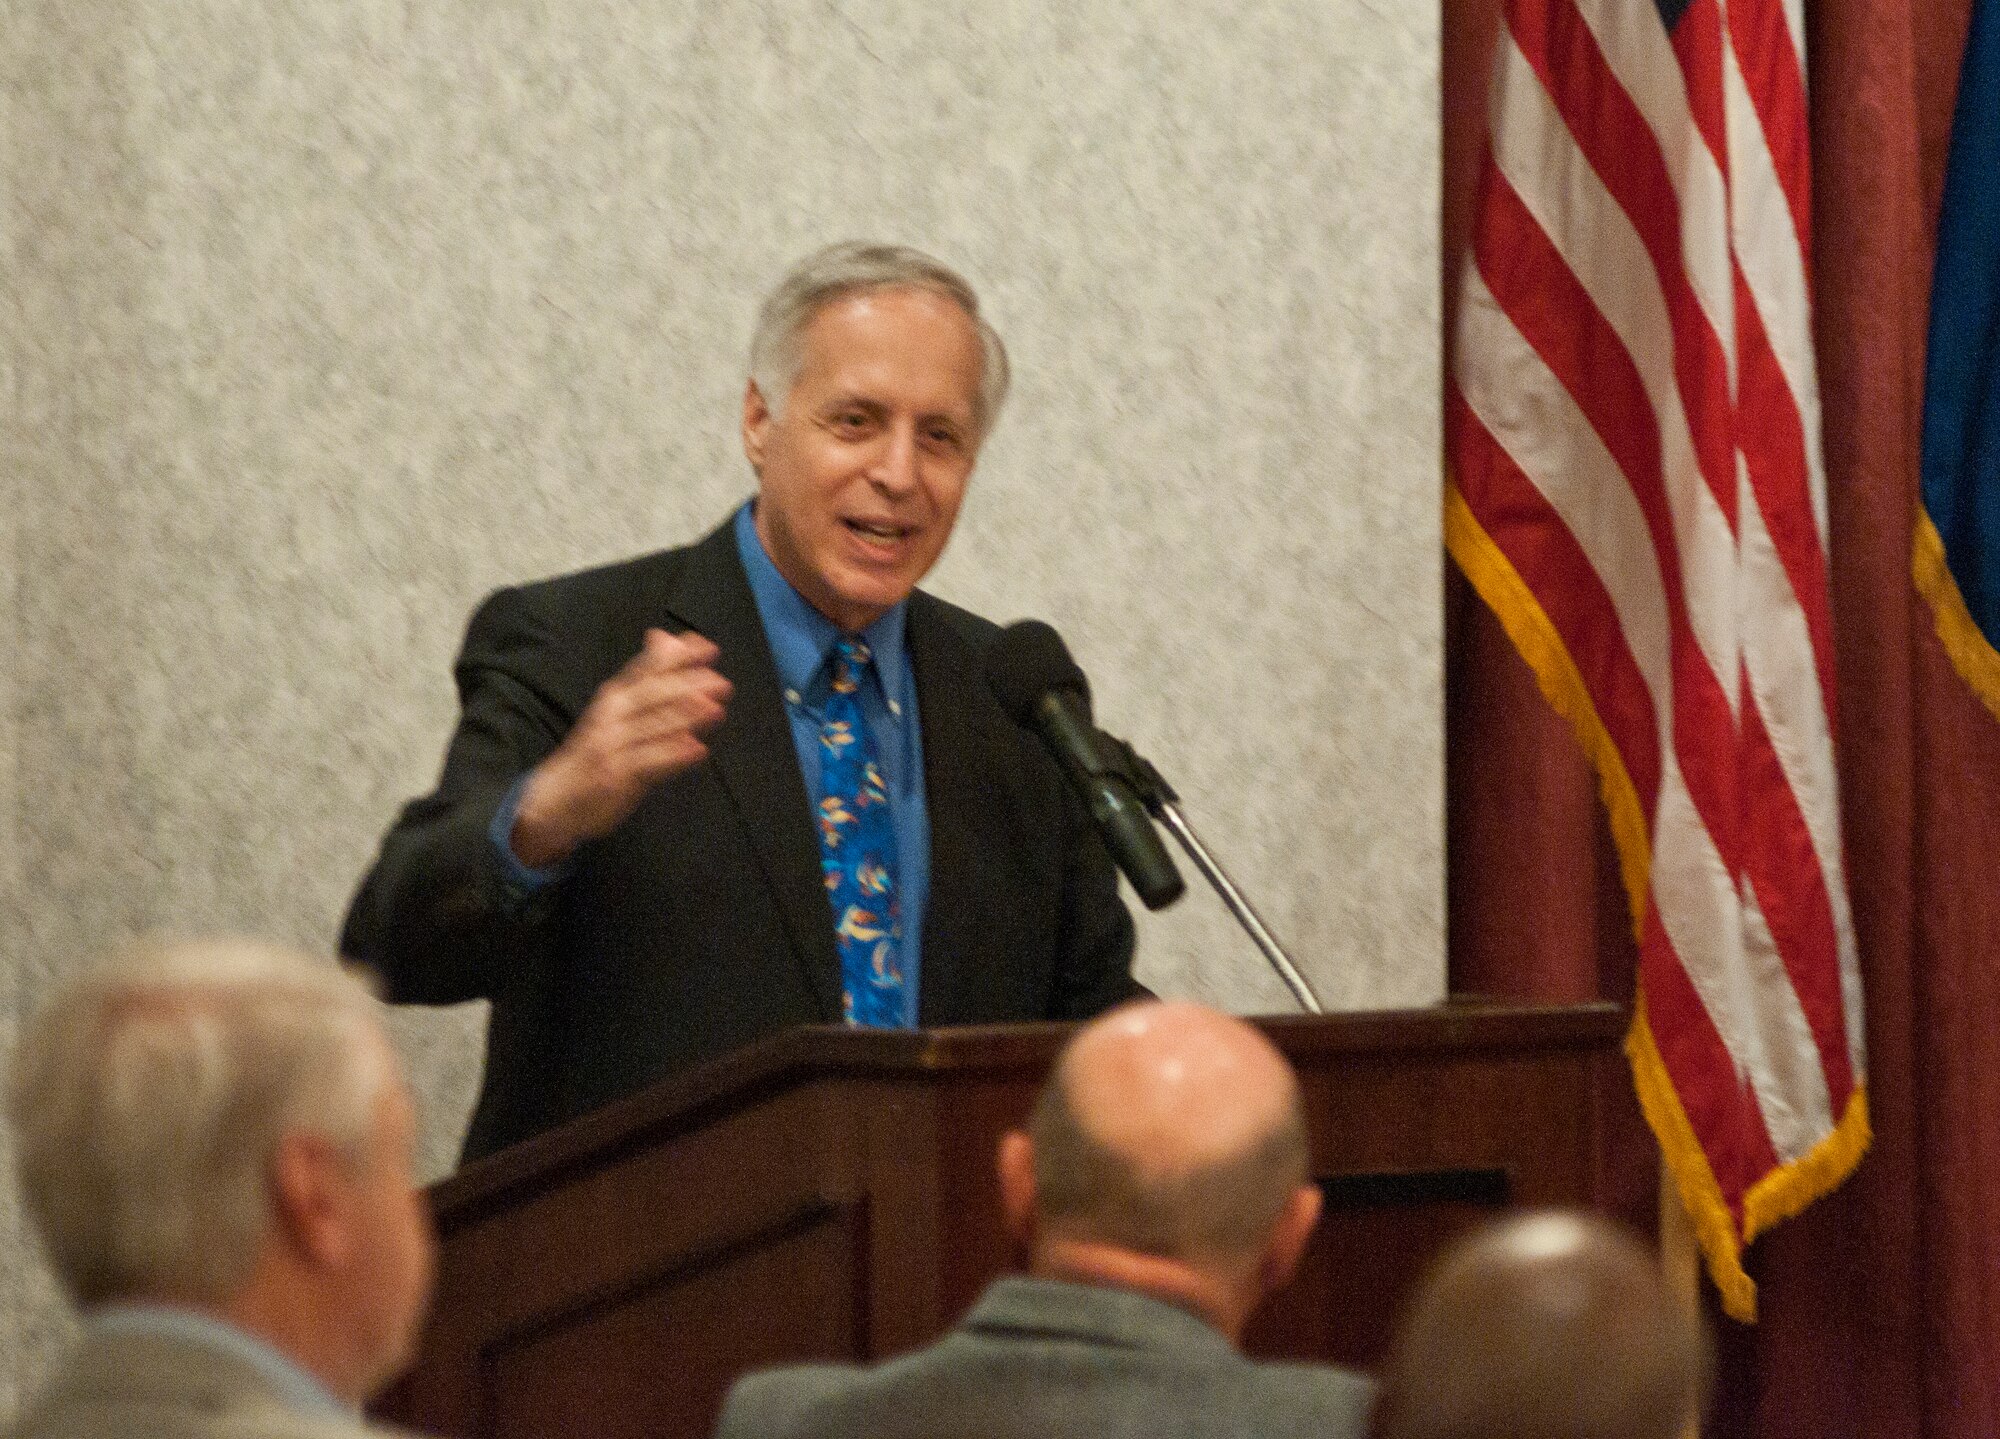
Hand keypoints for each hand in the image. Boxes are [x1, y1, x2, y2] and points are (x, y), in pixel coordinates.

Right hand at [510, 630, 731, 866]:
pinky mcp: (617, 776)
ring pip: (651, 727)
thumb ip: (647, 677)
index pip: (646, 669)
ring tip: (715, 710)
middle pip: (650, 695)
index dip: (677, 657)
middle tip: (720, 683)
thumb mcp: (619, 710)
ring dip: (684, 717)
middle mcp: (612, 716)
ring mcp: (613, 746)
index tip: (708, 647)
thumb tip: (665, 637)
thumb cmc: (596, 750)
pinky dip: (672, 756)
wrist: (557, 797)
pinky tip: (697, 750)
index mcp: (615, 696)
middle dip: (686, 686)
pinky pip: (647, 763)